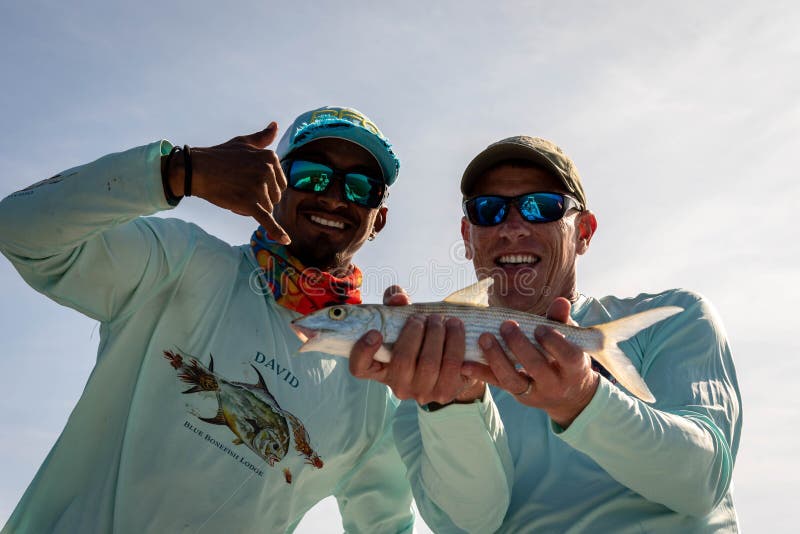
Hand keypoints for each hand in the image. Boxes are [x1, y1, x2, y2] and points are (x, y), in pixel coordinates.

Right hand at [166, 122, 289, 243]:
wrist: (196, 169)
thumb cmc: (220, 156)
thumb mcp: (243, 143)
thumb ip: (262, 138)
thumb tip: (275, 126)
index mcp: (270, 157)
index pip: (279, 183)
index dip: (264, 187)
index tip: (246, 180)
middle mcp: (268, 171)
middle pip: (275, 197)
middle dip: (260, 198)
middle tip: (238, 187)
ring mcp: (259, 187)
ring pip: (266, 209)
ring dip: (252, 207)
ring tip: (235, 194)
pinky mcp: (250, 203)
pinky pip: (266, 220)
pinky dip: (276, 232)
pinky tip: (285, 241)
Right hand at [349, 287, 484, 405]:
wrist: (452, 364)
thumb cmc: (419, 338)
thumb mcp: (403, 319)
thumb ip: (395, 303)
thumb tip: (398, 298)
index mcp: (380, 369)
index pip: (360, 368)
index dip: (363, 352)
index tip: (375, 332)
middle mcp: (398, 386)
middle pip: (403, 361)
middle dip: (416, 332)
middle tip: (426, 317)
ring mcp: (422, 393)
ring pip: (429, 364)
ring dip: (438, 335)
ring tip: (444, 320)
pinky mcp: (446, 392)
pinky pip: (452, 366)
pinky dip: (456, 342)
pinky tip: (457, 328)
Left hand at [462, 297, 598, 427]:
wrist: (570, 397)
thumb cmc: (568, 358)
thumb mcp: (572, 341)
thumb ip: (562, 322)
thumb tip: (561, 301)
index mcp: (575, 369)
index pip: (567, 356)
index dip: (554, 342)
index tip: (539, 328)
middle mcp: (555, 384)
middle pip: (536, 367)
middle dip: (520, 346)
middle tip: (506, 326)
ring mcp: (534, 393)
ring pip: (513, 380)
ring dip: (496, 358)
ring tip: (484, 337)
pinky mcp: (517, 395)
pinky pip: (497, 384)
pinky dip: (480, 374)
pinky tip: (465, 363)